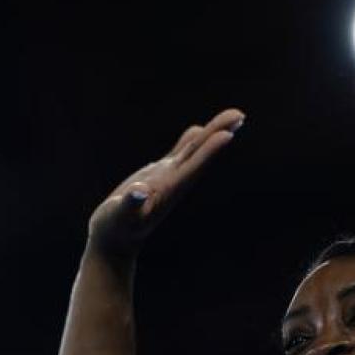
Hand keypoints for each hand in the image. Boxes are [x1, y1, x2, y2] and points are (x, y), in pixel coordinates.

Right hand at [86, 107, 245, 258]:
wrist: (115, 240)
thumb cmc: (115, 229)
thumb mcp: (120, 217)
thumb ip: (130, 205)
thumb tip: (139, 192)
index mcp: (167, 190)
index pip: (192, 167)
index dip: (209, 150)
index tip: (228, 134)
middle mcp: (173, 181)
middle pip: (200, 153)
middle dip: (219, 133)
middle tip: (240, 114)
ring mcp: (167, 177)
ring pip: (193, 150)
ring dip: (212, 133)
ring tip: (234, 117)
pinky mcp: (158, 176)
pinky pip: (178, 154)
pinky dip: (190, 141)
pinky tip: (198, 130)